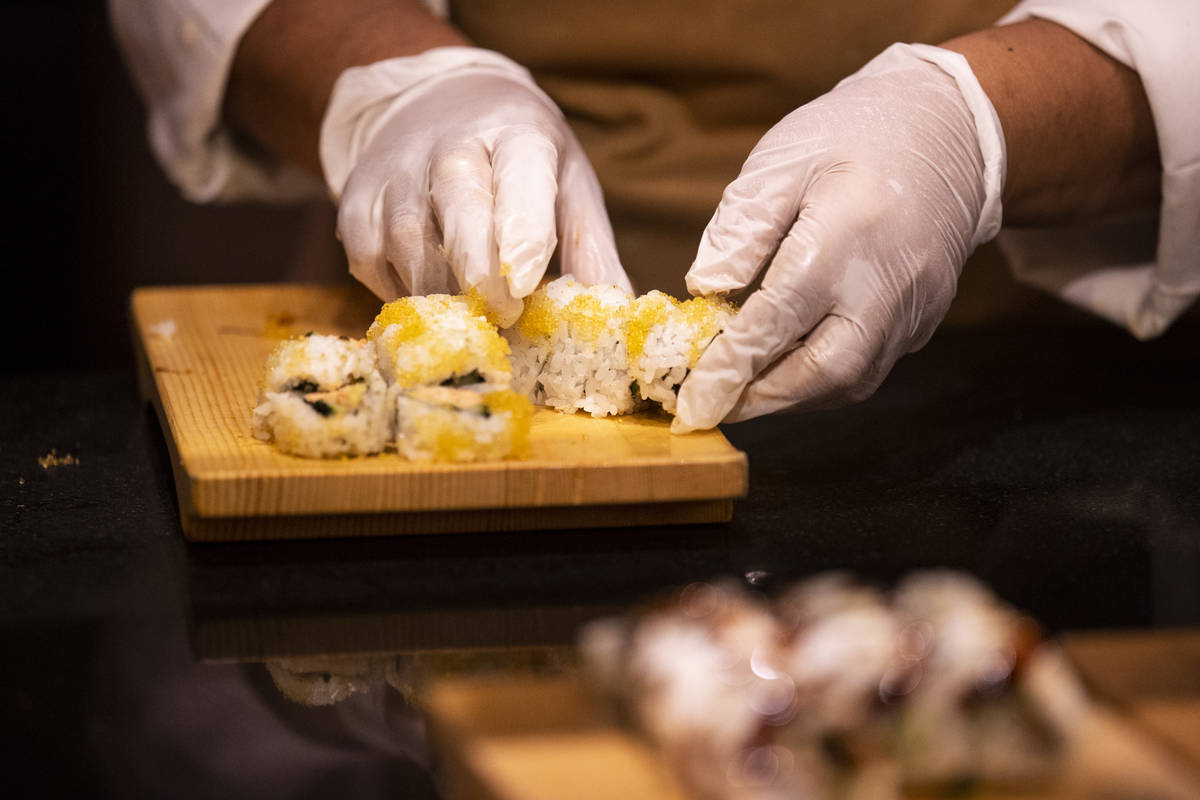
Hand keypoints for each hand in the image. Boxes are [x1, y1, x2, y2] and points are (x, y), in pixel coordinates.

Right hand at [321, 48, 629, 325]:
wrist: (432, 103)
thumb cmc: (516, 158)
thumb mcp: (567, 182)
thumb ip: (590, 249)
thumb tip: (615, 316)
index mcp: (516, 134)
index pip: (519, 182)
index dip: (520, 237)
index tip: (523, 285)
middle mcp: (447, 150)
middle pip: (459, 219)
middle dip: (481, 278)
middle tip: (505, 315)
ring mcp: (393, 182)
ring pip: (415, 257)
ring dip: (448, 300)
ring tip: (477, 314)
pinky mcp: (355, 213)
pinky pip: (377, 273)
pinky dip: (409, 297)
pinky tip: (436, 295)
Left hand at [673, 44, 1003, 431]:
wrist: (954, 128)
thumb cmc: (857, 132)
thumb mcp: (784, 159)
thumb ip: (742, 226)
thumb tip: (705, 289)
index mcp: (845, 238)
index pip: (777, 321)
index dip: (730, 368)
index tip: (692, 401)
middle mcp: (887, 285)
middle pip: (824, 372)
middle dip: (762, 400)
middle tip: (712, 407)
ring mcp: (915, 308)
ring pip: (851, 381)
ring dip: (792, 396)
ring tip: (742, 391)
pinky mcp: (926, 319)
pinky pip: (871, 367)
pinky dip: (823, 380)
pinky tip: (787, 366)